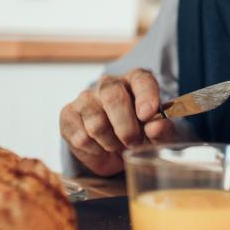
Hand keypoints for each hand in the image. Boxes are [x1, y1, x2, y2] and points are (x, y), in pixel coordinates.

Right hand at [59, 68, 178, 175]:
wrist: (114, 150)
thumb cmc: (140, 133)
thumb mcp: (157, 134)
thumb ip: (162, 130)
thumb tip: (156, 128)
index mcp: (135, 80)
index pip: (141, 79)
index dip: (145, 96)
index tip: (147, 115)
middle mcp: (109, 84)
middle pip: (113, 97)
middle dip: (126, 127)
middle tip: (134, 142)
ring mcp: (85, 97)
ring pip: (96, 123)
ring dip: (111, 143)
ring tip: (118, 145)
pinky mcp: (68, 114)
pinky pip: (80, 137)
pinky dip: (95, 150)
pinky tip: (101, 147)